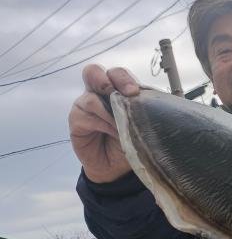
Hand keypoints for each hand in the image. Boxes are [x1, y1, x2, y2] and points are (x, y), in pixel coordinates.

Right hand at [68, 64, 139, 182]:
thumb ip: (140, 108)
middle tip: (125, 95)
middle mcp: (97, 93)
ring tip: (123, 126)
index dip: (124, 78)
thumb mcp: (140, 122)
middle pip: (93, 72)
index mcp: (116, 89)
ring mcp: (84, 105)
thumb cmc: (130, 139)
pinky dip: (103, 124)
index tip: (135, 92)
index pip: (116, 73)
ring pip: (91, 98)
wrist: (117, 166)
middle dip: (109, 81)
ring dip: (110, 112)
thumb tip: (147, 100)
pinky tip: (115, 133)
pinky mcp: (76, 120)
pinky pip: (86, 116)